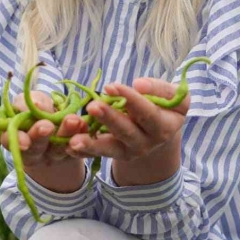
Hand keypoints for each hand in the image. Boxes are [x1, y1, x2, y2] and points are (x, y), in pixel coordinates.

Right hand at [0, 91, 87, 169]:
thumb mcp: (32, 100)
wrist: (61, 120)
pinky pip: (77, 147)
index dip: (16, 141)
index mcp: (16, 136)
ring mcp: (54, 155)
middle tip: (47, 127)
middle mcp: (33, 150)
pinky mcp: (73, 153)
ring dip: (65, 133)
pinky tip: (84, 125)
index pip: (10, 141)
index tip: (24, 143)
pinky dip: (81, 135)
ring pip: (58, 148)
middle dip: (40, 136)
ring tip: (72, 120)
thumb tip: (38, 104)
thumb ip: (29, 102)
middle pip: (35, 147)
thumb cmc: (40, 107)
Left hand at [66, 78, 189, 164]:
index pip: (147, 113)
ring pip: (110, 149)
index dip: (130, 99)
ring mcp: (129, 152)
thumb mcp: (172, 96)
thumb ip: (159, 89)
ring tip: (74, 140)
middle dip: (109, 119)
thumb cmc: (163, 105)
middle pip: (126, 132)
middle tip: (92, 107)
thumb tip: (139, 85)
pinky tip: (68, 146)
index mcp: (164, 127)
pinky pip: (97, 154)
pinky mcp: (114, 154)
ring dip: (91, 144)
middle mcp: (147, 143)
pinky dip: (82, 151)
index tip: (110, 86)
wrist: (159, 129)